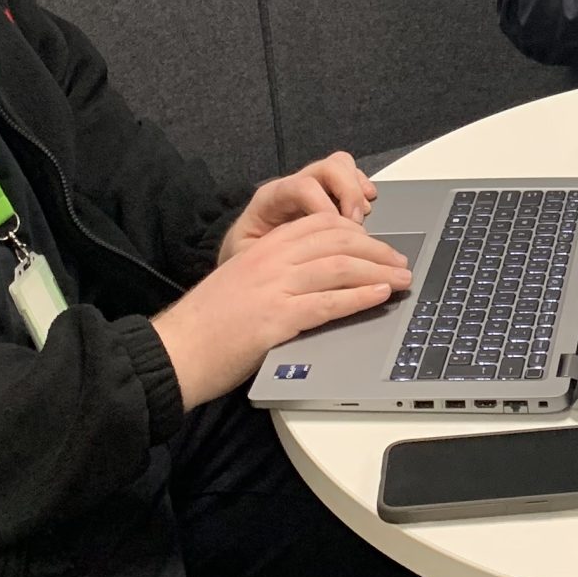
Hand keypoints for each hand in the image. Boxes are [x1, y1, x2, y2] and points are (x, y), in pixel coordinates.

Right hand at [154, 214, 412, 409]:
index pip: (322, 224)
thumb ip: (277, 272)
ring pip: (340, 268)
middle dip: (377, 251)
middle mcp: (272, 259)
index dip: (358, 233)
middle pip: (339, 242)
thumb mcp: (244, 281)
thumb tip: (321, 277)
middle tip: (401, 262)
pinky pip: (328, 302)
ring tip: (402, 279)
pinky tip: (379, 296)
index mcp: (264, 246)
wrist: (176, 351)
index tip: (379, 245)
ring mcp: (275, 287)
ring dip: (379, 272)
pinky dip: (359, 297)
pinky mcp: (276, 318)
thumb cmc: (208, 324)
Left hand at [219, 150, 376, 262]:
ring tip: (363, 217)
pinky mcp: (325, 194)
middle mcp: (292, 186)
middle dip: (349, 194)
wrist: (240, 260)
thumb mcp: (249, 260)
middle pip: (328, 167)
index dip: (325, 206)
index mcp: (270, 199)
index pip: (302, 187)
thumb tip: (303, 265)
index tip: (337, 232)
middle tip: (356, 224)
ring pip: (341, 165)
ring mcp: (311, 186)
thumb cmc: (244, 261)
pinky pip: (350, 175)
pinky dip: (363, 189)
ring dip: (358, 190)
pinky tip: (368, 208)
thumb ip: (272, 256)